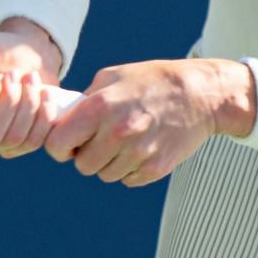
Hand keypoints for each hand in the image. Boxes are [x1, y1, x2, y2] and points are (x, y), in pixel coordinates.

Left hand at [44, 58, 251, 187]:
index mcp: (100, 107)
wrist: (199, 95)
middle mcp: (117, 132)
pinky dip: (131, 169)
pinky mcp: (155, 168)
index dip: (59, 145)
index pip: (58, 143)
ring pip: (105, 175)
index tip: (68, 143)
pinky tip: (142, 148)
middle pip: (82, 166)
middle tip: (101, 140)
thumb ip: (83, 100)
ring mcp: (138, 153)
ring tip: (125, 141)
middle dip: (87, 155)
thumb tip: (60, 120)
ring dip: (110, 163)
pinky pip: (128, 180)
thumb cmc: (152, 81)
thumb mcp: (112, 77)